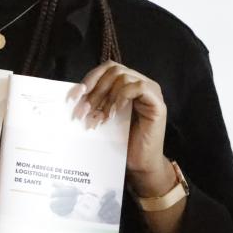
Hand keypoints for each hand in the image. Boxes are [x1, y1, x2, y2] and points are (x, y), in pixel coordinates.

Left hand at [70, 63, 172, 194]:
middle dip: (95, 90)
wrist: (139, 164)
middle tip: (84, 111)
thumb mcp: (103, 116)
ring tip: (99, 117)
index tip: (75, 96)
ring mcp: (151, 91)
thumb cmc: (121, 142)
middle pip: (113, 70)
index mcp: (127, 84)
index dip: (89, 78)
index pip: (107, 68)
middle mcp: (140, 83)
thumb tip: (74, 93)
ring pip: (124, 77)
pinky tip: (113, 115)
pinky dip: (121, 98)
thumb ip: (95, 101)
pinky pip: (138, 88)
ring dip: (106, 97)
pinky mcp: (157, 102)